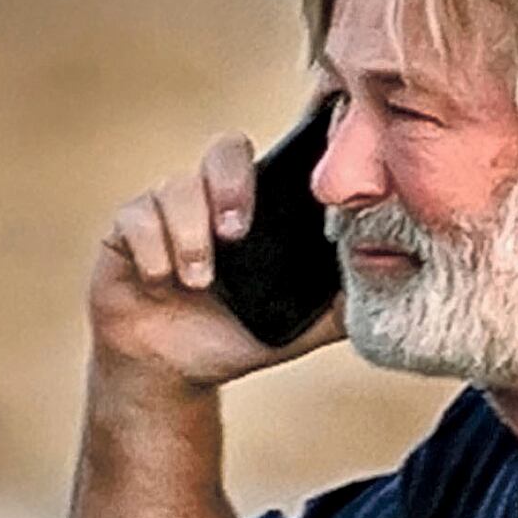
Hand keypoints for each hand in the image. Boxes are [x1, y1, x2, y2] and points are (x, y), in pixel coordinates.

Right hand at [88, 131, 343, 390]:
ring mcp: (167, 209)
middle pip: (225, 150)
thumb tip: (392, 282)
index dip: (290, 144)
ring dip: (191, 237)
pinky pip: (137, 219)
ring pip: (176, 188)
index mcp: (257, 209)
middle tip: (238, 233)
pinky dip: (153, 252)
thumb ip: (341, 303)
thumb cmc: (237, 336)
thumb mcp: (299, 325)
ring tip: (198, 282)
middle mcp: (212, 198)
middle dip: (232, 186)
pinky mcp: (126, 229)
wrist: (174, 372)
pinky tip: (161, 281)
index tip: (305, 162)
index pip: (274, 157)